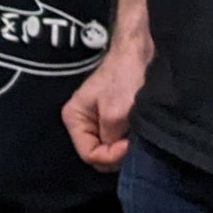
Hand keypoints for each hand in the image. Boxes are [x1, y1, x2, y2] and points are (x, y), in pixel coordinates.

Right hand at [65, 34, 148, 169]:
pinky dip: (128, 140)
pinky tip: (137, 132)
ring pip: (109, 149)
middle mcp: (82, 122)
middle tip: (133, 141)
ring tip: (136, 133)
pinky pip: (117, 140)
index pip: (89, 154)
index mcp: (74, 118)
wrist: (138, 54)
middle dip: (116, 153)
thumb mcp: (115, 113)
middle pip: (98, 154)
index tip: (128, 143)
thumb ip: (111, 140)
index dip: (110, 155)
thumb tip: (117, 157)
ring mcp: (97, 122)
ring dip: (124, 146)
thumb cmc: (124, 77)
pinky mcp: (112, 120)